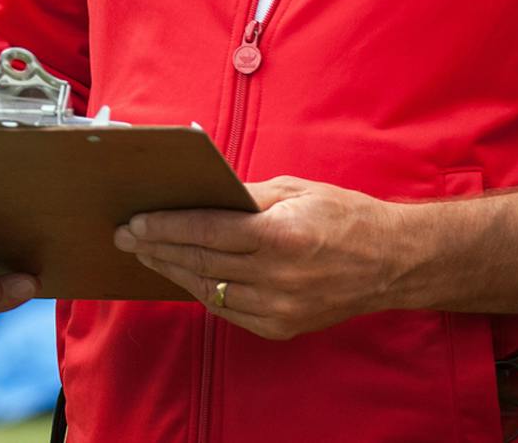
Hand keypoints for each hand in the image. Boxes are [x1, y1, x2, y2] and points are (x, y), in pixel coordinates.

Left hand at [115, 176, 414, 339]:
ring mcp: (278, 307)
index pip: (207, 230)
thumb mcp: (298, 190)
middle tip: (127, 237)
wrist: (391, 262)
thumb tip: (202, 194)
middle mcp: (278, 275)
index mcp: (281, 234)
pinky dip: (203, 291)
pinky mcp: (280, 327)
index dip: (166, 226)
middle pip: (200, 261)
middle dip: (158, 248)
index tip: (136, 221)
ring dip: (174, 271)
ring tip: (149, 255)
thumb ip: (248, 195)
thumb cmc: (346, 216)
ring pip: (209, 289)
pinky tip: (186, 275)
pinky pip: (228, 310)